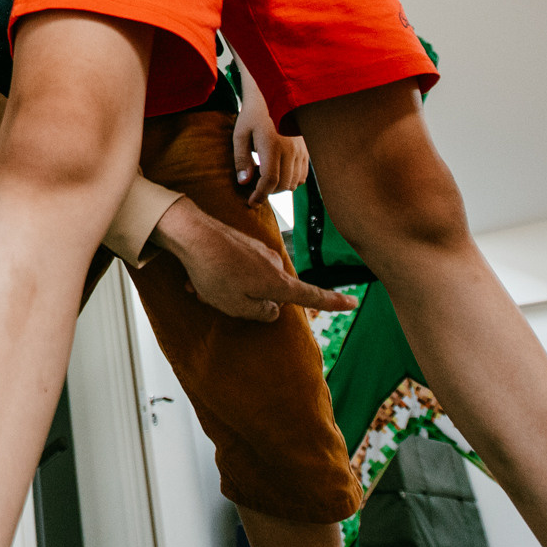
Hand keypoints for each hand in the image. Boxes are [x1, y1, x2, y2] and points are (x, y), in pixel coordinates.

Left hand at [151, 199, 355, 320]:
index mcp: (277, 283)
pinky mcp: (243, 244)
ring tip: (201, 287)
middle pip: (269, 294)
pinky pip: (234, 269)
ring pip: (247, 282)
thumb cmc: (214, 273)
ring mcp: (259, 251)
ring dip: (226, 289)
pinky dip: (218, 277)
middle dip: (244, 301)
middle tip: (216, 299)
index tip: (353, 303)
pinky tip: (196, 277)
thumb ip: (260, 313)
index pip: (312, 296)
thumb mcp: (236, 306)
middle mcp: (273, 264)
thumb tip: (273, 310)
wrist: (193, 233)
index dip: (333, 302)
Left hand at [233, 98, 310, 206]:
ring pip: (294, 182)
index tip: (251, 202)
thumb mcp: (240, 135)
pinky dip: (291, 180)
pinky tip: (278, 172)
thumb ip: (241, 159)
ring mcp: (301, 149)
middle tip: (254, 187)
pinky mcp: (307, 149)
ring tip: (264, 177)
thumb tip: (244, 183)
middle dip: (267, 192)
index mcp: (272, 145)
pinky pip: (303, 175)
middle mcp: (290, 149)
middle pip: (282, 184)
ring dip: (279, 187)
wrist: (274, 95)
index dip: (260, 195)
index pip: (269, 180)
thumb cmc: (253, 114)